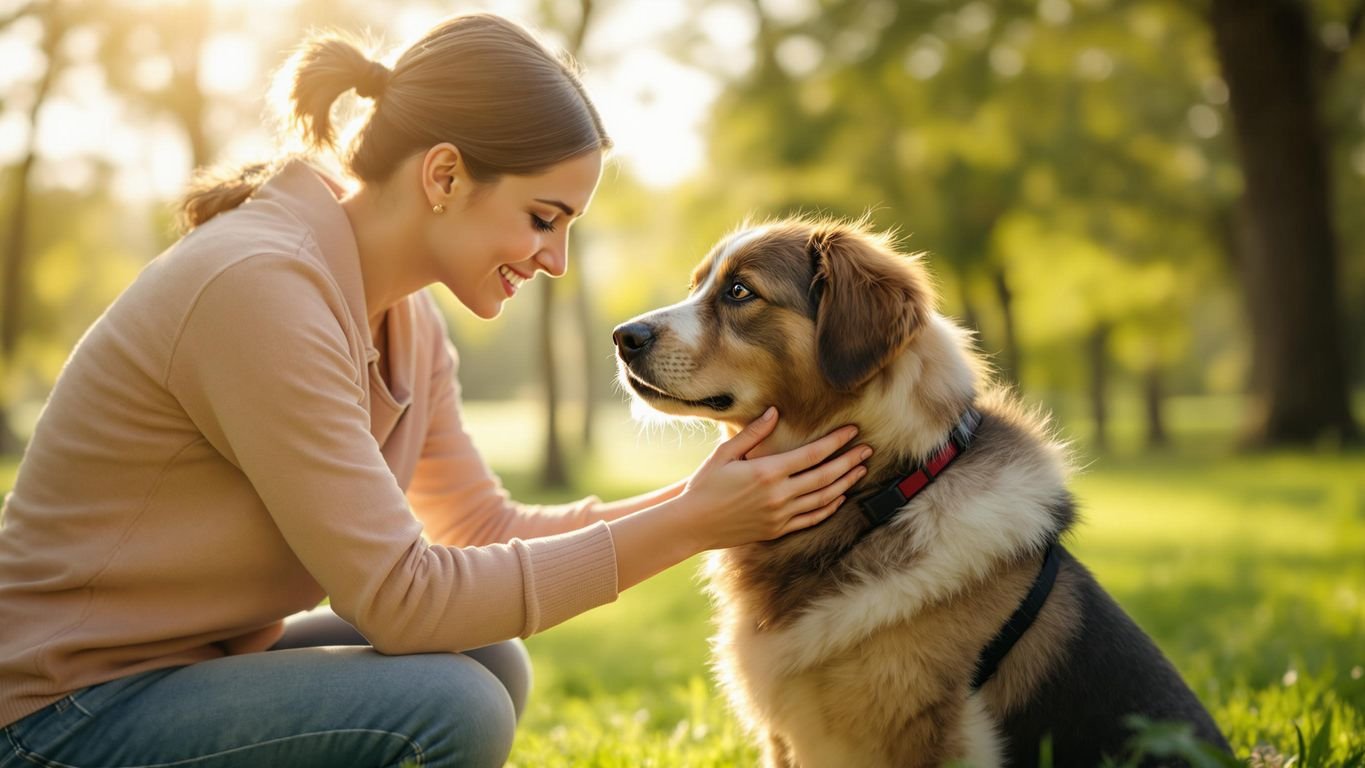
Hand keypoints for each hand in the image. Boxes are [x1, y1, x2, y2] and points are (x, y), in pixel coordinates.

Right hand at [678, 407, 870, 549]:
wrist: (692, 524)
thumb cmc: (705, 485)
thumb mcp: (724, 454)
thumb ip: (753, 433)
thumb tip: (774, 412)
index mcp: (766, 472)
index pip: (811, 455)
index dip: (835, 442)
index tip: (852, 431)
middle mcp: (778, 495)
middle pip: (824, 476)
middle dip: (849, 461)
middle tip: (868, 449)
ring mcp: (780, 515)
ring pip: (823, 498)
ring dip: (845, 483)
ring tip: (860, 469)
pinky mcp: (777, 530)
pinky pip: (811, 518)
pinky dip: (829, 507)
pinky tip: (840, 496)